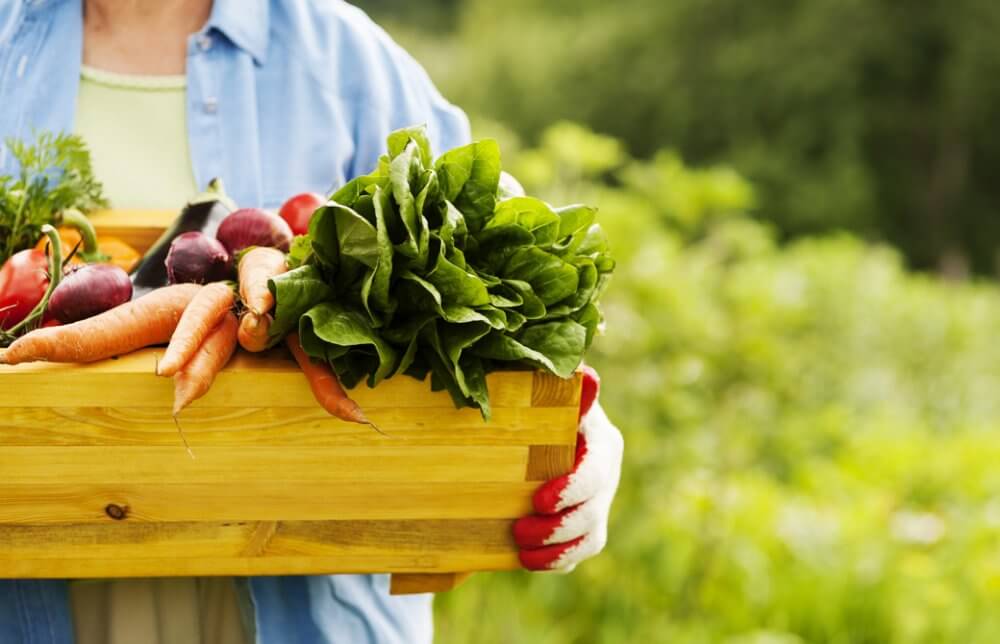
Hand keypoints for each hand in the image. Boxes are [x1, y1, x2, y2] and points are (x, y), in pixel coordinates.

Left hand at [513, 366, 623, 571]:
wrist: (530, 433)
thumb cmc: (535, 407)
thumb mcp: (545, 395)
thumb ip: (562, 388)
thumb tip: (587, 374)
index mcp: (599, 438)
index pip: (594, 468)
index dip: (571, 488)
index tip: (539, 501)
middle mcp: (606, 471)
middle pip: (594, 507)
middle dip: (558, 524)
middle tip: (520, 529)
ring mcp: (600, 500)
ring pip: (592, 534)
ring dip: (556, 546)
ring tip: (522, 549)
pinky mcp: (589, 525)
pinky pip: (582, 551)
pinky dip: (557, 560)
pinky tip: (529, 560)